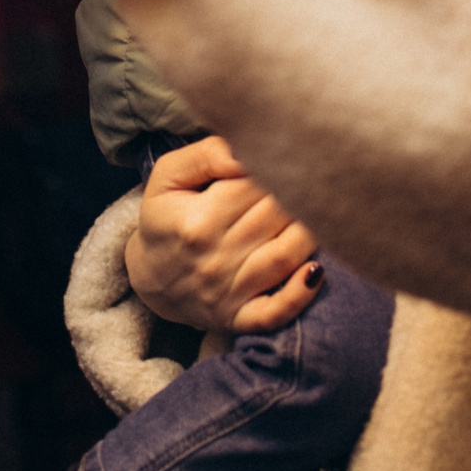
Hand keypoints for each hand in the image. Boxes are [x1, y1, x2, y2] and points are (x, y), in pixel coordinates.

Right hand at [124, 136, 321, 334]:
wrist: (152, 278)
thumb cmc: (166, 218)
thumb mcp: (168, 176)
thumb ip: (206, 154)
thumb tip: (244, 152)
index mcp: (197, 220)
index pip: (255, 185)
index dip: (275, 166)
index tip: (287, 156)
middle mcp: (214, 259)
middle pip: (275, 216)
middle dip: (297, 193)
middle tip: (312, 178)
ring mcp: (228, 293)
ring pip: (285, 256)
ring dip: (309, 231)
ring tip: (318, 211)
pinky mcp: (240, 318)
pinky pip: (277, 312)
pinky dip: (301, 294)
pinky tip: (317, 271)